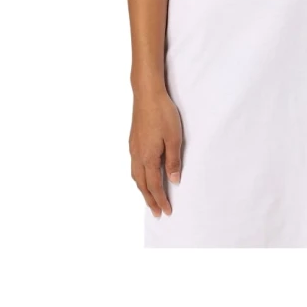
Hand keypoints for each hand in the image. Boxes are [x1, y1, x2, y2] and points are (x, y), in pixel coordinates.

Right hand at [129, 90, 182, 216]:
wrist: (147, 94)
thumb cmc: (162, 114)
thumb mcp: (174, 138)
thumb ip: (173, 161)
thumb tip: (173, 181)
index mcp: (148, 158)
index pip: (154, 185)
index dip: (161, 200)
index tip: (166, 211)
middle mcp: (137, 156)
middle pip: (142, 184)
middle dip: (150, 200)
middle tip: (157, 213)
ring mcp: (133, 148)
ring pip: (136, 176)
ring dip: (143, 189)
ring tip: (150, 198)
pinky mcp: (133, 140)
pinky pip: (134, 166)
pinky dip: (139, 177)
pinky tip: (143, 175)